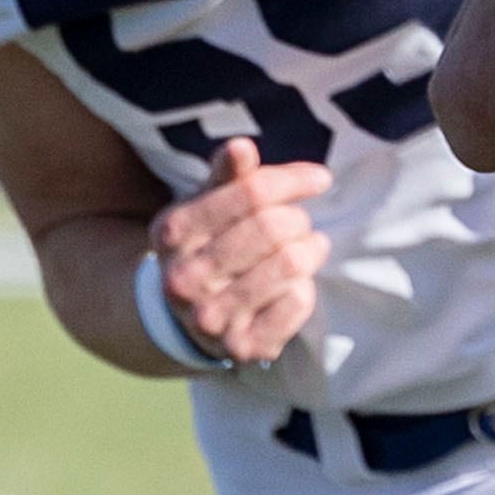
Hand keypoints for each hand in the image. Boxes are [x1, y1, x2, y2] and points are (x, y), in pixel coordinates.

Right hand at [149, 138, 332, 366]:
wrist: (185, 318)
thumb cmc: (210, 245)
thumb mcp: (207, 205)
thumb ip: (228, 175)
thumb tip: (241, 147)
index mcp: (174, 232)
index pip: (253, 192)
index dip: (295, 180)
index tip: (320, 179)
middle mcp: (185, 278)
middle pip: (274, 227)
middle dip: (298, 219)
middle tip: (299, 223)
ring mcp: (210, 318)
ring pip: (292, 264)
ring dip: (310, 250)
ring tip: (305, 249)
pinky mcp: (241, 348)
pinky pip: (298, 303)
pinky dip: (304, 290)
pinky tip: (291, 287)